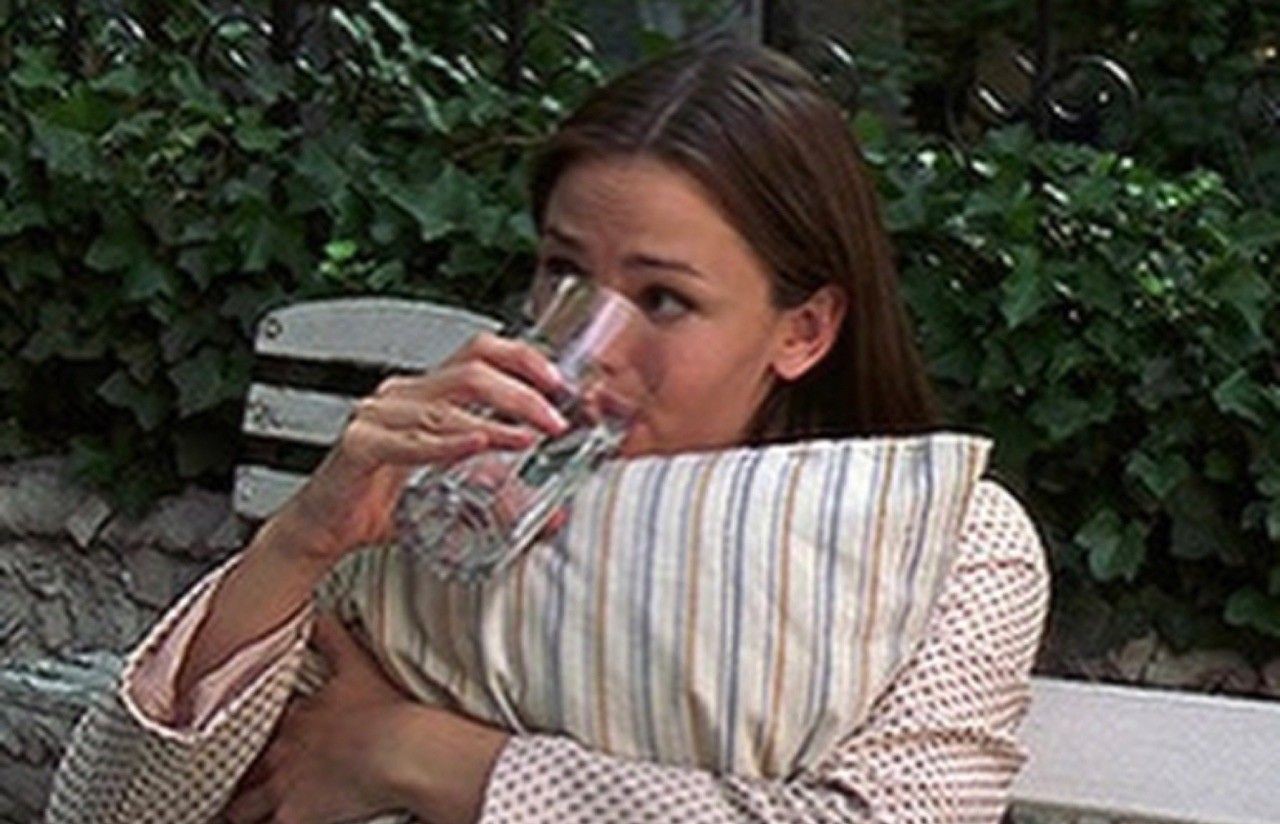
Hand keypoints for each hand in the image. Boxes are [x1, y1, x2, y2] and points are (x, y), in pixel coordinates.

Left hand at [223, 614, 415, 822]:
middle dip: (233, 778)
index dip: (245, 735)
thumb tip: (316, 612)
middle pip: (239, 770)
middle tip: (225, 784)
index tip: (240, 741)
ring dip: (238, 810)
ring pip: (241, 808)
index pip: (253, 727)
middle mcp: (279, 753)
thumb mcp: (357, 663)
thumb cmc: (384, 710)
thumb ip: (331, 637)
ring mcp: (283, 787)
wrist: (399, 750)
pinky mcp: (294, 817)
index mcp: (293, 717)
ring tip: (231, 813)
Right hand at [279, 332, 569, 561]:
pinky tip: (476, 445)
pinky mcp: (360, 446)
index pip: (479, 352)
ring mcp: (378, 416)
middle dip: (521, 394)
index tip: (557, 383)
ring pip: (446, 406)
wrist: (325, 528)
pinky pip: (409, 441)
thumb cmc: (382, 500)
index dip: (522, 358)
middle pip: (471, 372)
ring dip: (495, 422)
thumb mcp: (454, 490)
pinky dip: (448, 444)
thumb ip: (501, 494)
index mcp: (426, 392)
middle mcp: (402, 395)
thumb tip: (552, 512)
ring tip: (527, 438)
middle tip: (553, 421)